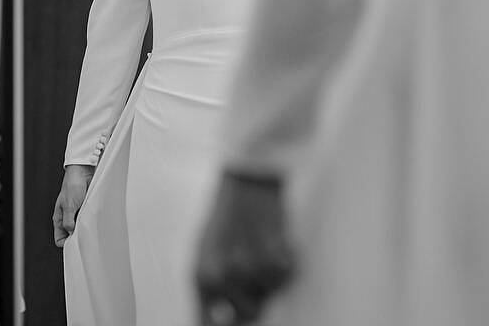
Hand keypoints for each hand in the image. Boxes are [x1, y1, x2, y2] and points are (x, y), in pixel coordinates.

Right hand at [53, 163, 94, 247]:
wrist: (82, 171)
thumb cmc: (73, 186)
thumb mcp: (69, 206)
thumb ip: (69, 222)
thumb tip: (72, 234)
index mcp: (59, 218)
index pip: (60, 238)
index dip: (66, 243)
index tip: (76, 243)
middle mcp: (67, 218)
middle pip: (71, 235)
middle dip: (78, 237)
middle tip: (86, 236)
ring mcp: (76, 213)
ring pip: (80, 227)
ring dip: (86, 227)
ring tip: (91, 226)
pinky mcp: (85, 208)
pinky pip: (88, 219)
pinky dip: (91, 220)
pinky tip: (95, 220)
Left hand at [195, 170, 297, 324]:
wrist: (247, 177)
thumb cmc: (228, 214)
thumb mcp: (207, 251)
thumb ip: (211, 288)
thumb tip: (221, 319)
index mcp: (200, 276)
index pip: (208, 323)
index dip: (227, 324)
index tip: (237, 319)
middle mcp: (221, 276)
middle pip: (249, 315)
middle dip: (258, 297)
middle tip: (257, 269)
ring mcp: (247, 266)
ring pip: (271, 292)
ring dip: (274, 274)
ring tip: (265, 247)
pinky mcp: (271, 253)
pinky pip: (287, 274)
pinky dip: (288, 260)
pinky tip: (277, 240)